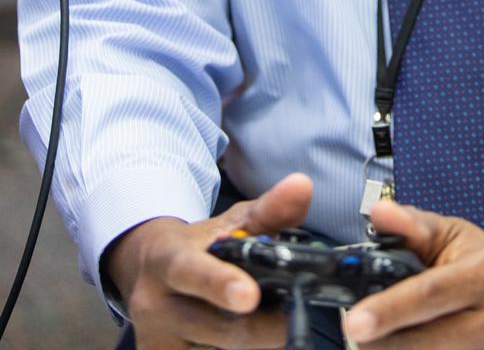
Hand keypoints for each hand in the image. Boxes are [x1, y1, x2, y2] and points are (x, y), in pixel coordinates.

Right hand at [104, 172, 312, 349]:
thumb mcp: (229, 222)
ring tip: (267, 320)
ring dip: (254, 341)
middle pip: (222, 328)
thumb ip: (270, 209)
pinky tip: (249, 334)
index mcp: (167, 259)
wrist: (145, 271)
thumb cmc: (198, 245)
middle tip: (292, 315)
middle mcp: (154, 305)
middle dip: (264, 326)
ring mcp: (158, 343)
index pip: (191, 272)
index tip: (249, 295)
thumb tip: (303, 186)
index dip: (220, 284)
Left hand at [343, 200, 483, 348]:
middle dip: (384, 343)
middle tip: (356, 335)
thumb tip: (379, 213)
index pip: (429, 294)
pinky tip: (408, 345)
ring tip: (382, 339)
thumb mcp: (452, 232)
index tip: (354, 323)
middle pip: (429, 342)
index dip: (389, 310)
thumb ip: (413, 224)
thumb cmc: (482, 260)